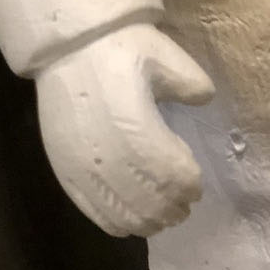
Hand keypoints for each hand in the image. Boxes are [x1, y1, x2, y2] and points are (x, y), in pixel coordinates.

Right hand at [35, 23, 214, 236]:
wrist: (69, 47)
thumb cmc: (121, 48)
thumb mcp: (164, 55)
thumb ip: (190, 83)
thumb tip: (205, 99)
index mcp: (135, 128)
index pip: (170, 174)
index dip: (188, 185)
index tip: (198, 185)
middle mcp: (107, 156)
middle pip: (147, 201)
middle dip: (171, 208)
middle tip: (185, 206)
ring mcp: (82, 168)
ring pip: (120, 214)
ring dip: (146, 220)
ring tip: (162, 217)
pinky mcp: (64, 173)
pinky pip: (92, 211)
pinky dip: (115, 222)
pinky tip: (130, 223)